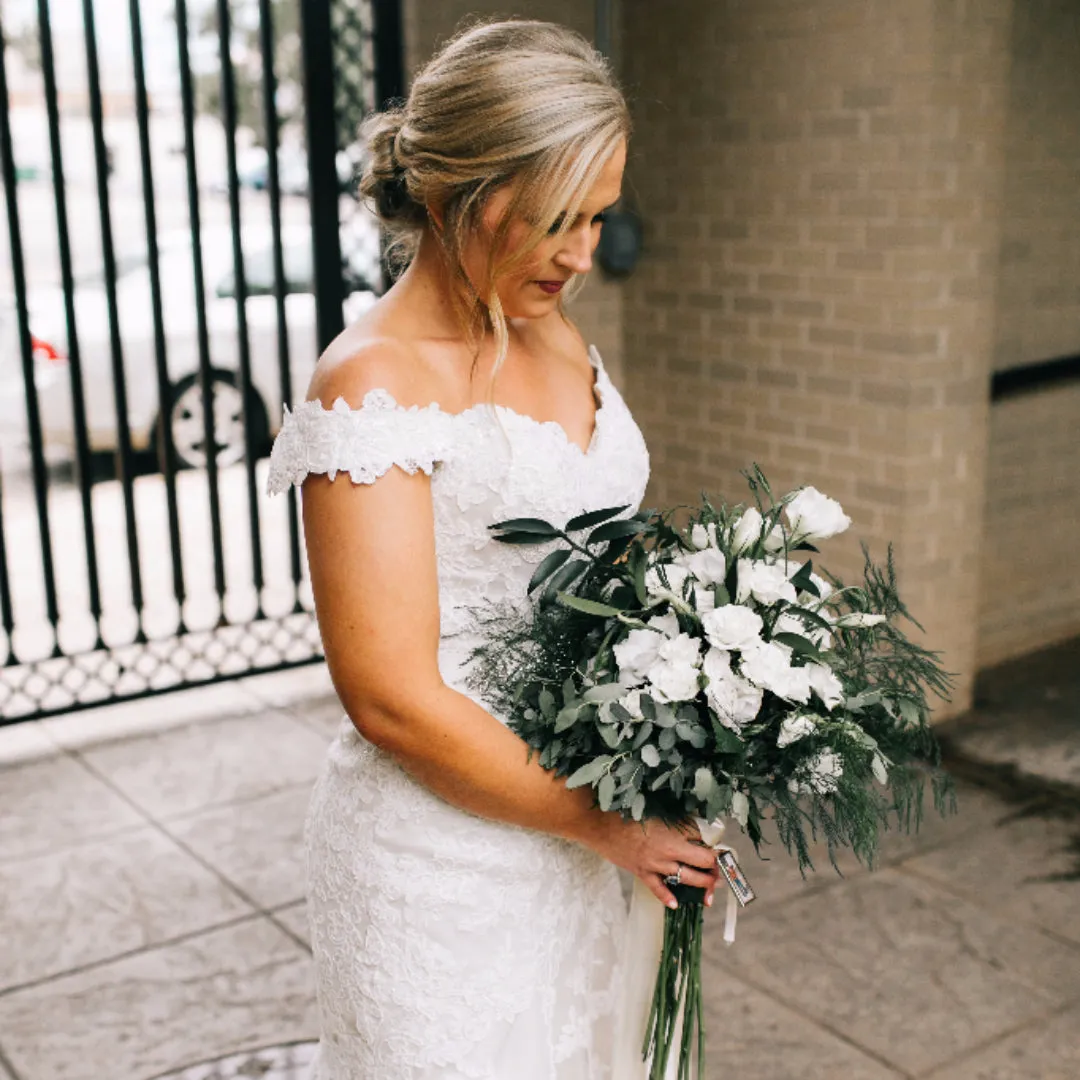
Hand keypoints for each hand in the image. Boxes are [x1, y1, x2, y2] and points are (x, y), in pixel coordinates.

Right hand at [579, 814, 721, 908]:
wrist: (599, 823)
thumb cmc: (629, 811)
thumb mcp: (660, 811)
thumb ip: (680, 821)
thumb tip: (698, 828)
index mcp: (675, 835)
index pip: (705, 847)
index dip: (716, 851)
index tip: (722, 852)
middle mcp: (668, 853)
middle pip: (700, 866)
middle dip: (714, 871)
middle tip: (721, 874)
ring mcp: (655, 865)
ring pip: (685, 879)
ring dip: (700, 886)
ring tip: (710, 891)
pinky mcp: (641, 872)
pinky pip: (657, 889)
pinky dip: (667, 897)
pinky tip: (676, 904)